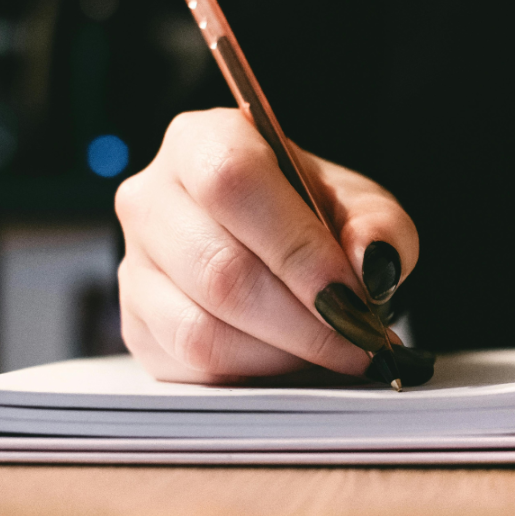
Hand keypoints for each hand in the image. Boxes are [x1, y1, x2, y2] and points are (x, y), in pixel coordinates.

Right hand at [116, 108, 417, 382]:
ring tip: (336, 352)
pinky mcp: (137, 325)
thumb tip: (371, 264)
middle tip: (362, 341)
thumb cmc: (318, 217)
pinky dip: (255, 373)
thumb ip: (380, 229)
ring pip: (201, 329)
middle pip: (220, 270)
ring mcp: (134, 265)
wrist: (282, 246)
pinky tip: (295, 360)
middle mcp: (151, 198)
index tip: (354, 295)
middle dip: (305, 321)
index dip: (296, 248)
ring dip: (283, 353)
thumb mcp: (364, 208)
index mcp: (203, 142)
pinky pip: (192, 365)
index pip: (232, 184)